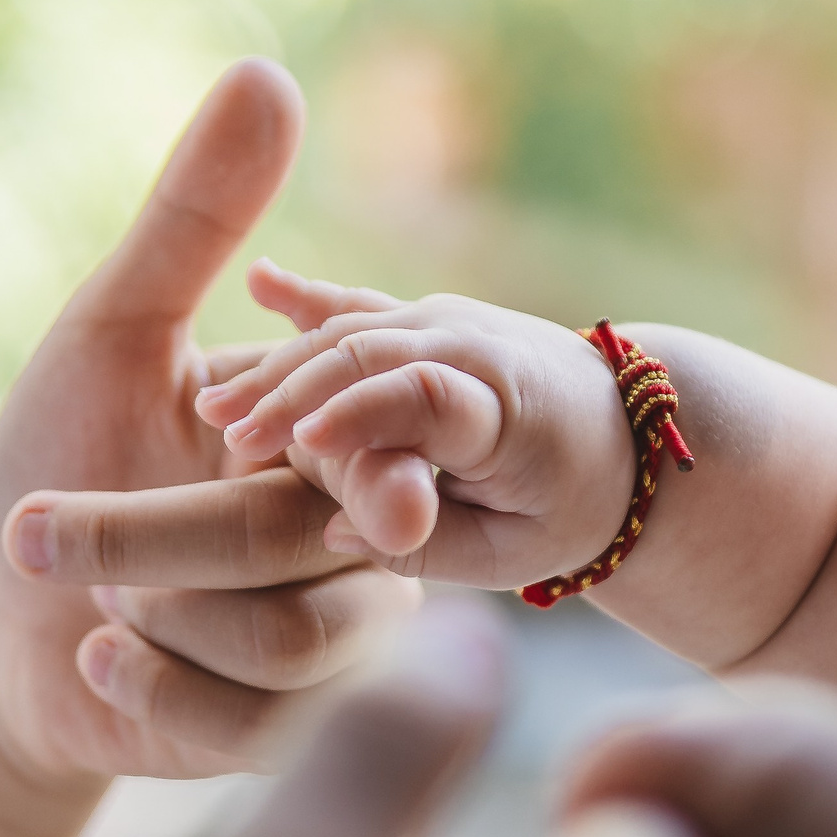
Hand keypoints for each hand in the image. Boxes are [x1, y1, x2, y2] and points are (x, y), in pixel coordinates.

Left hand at [0, 62, 417, 787]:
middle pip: (315, 553)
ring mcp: (315, 651)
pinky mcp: (262, 735)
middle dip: (164, 547)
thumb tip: (268, 71)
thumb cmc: (61, 459)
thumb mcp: (112, 333)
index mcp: (328, 448)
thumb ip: (193, 222)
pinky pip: (241, 724)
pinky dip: (145, 688)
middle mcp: (347, 548)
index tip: (347, 488)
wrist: (6, 615)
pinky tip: (90, 659)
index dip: (380, 469)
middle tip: (38, 534)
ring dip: (148, 614)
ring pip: (291, 647)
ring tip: (79, 591)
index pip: (391, 455)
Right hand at [189, 262, 638, 581]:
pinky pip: (356, 303)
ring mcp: (444, 319)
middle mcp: (472, 345)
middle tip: (228, 440)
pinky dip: (306, 296)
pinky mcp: (419, 316)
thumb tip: (336, 534)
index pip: (425, 395)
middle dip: (293, 392)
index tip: (300, 447)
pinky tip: (257, 283)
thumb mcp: (518, 553)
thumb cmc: (567, 505)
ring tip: (214, 409)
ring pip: (349, 329)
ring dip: (279, 364)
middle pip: (369, 353)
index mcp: (505, 407)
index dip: (361, 413)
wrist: (623, 431)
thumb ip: (433, 545)